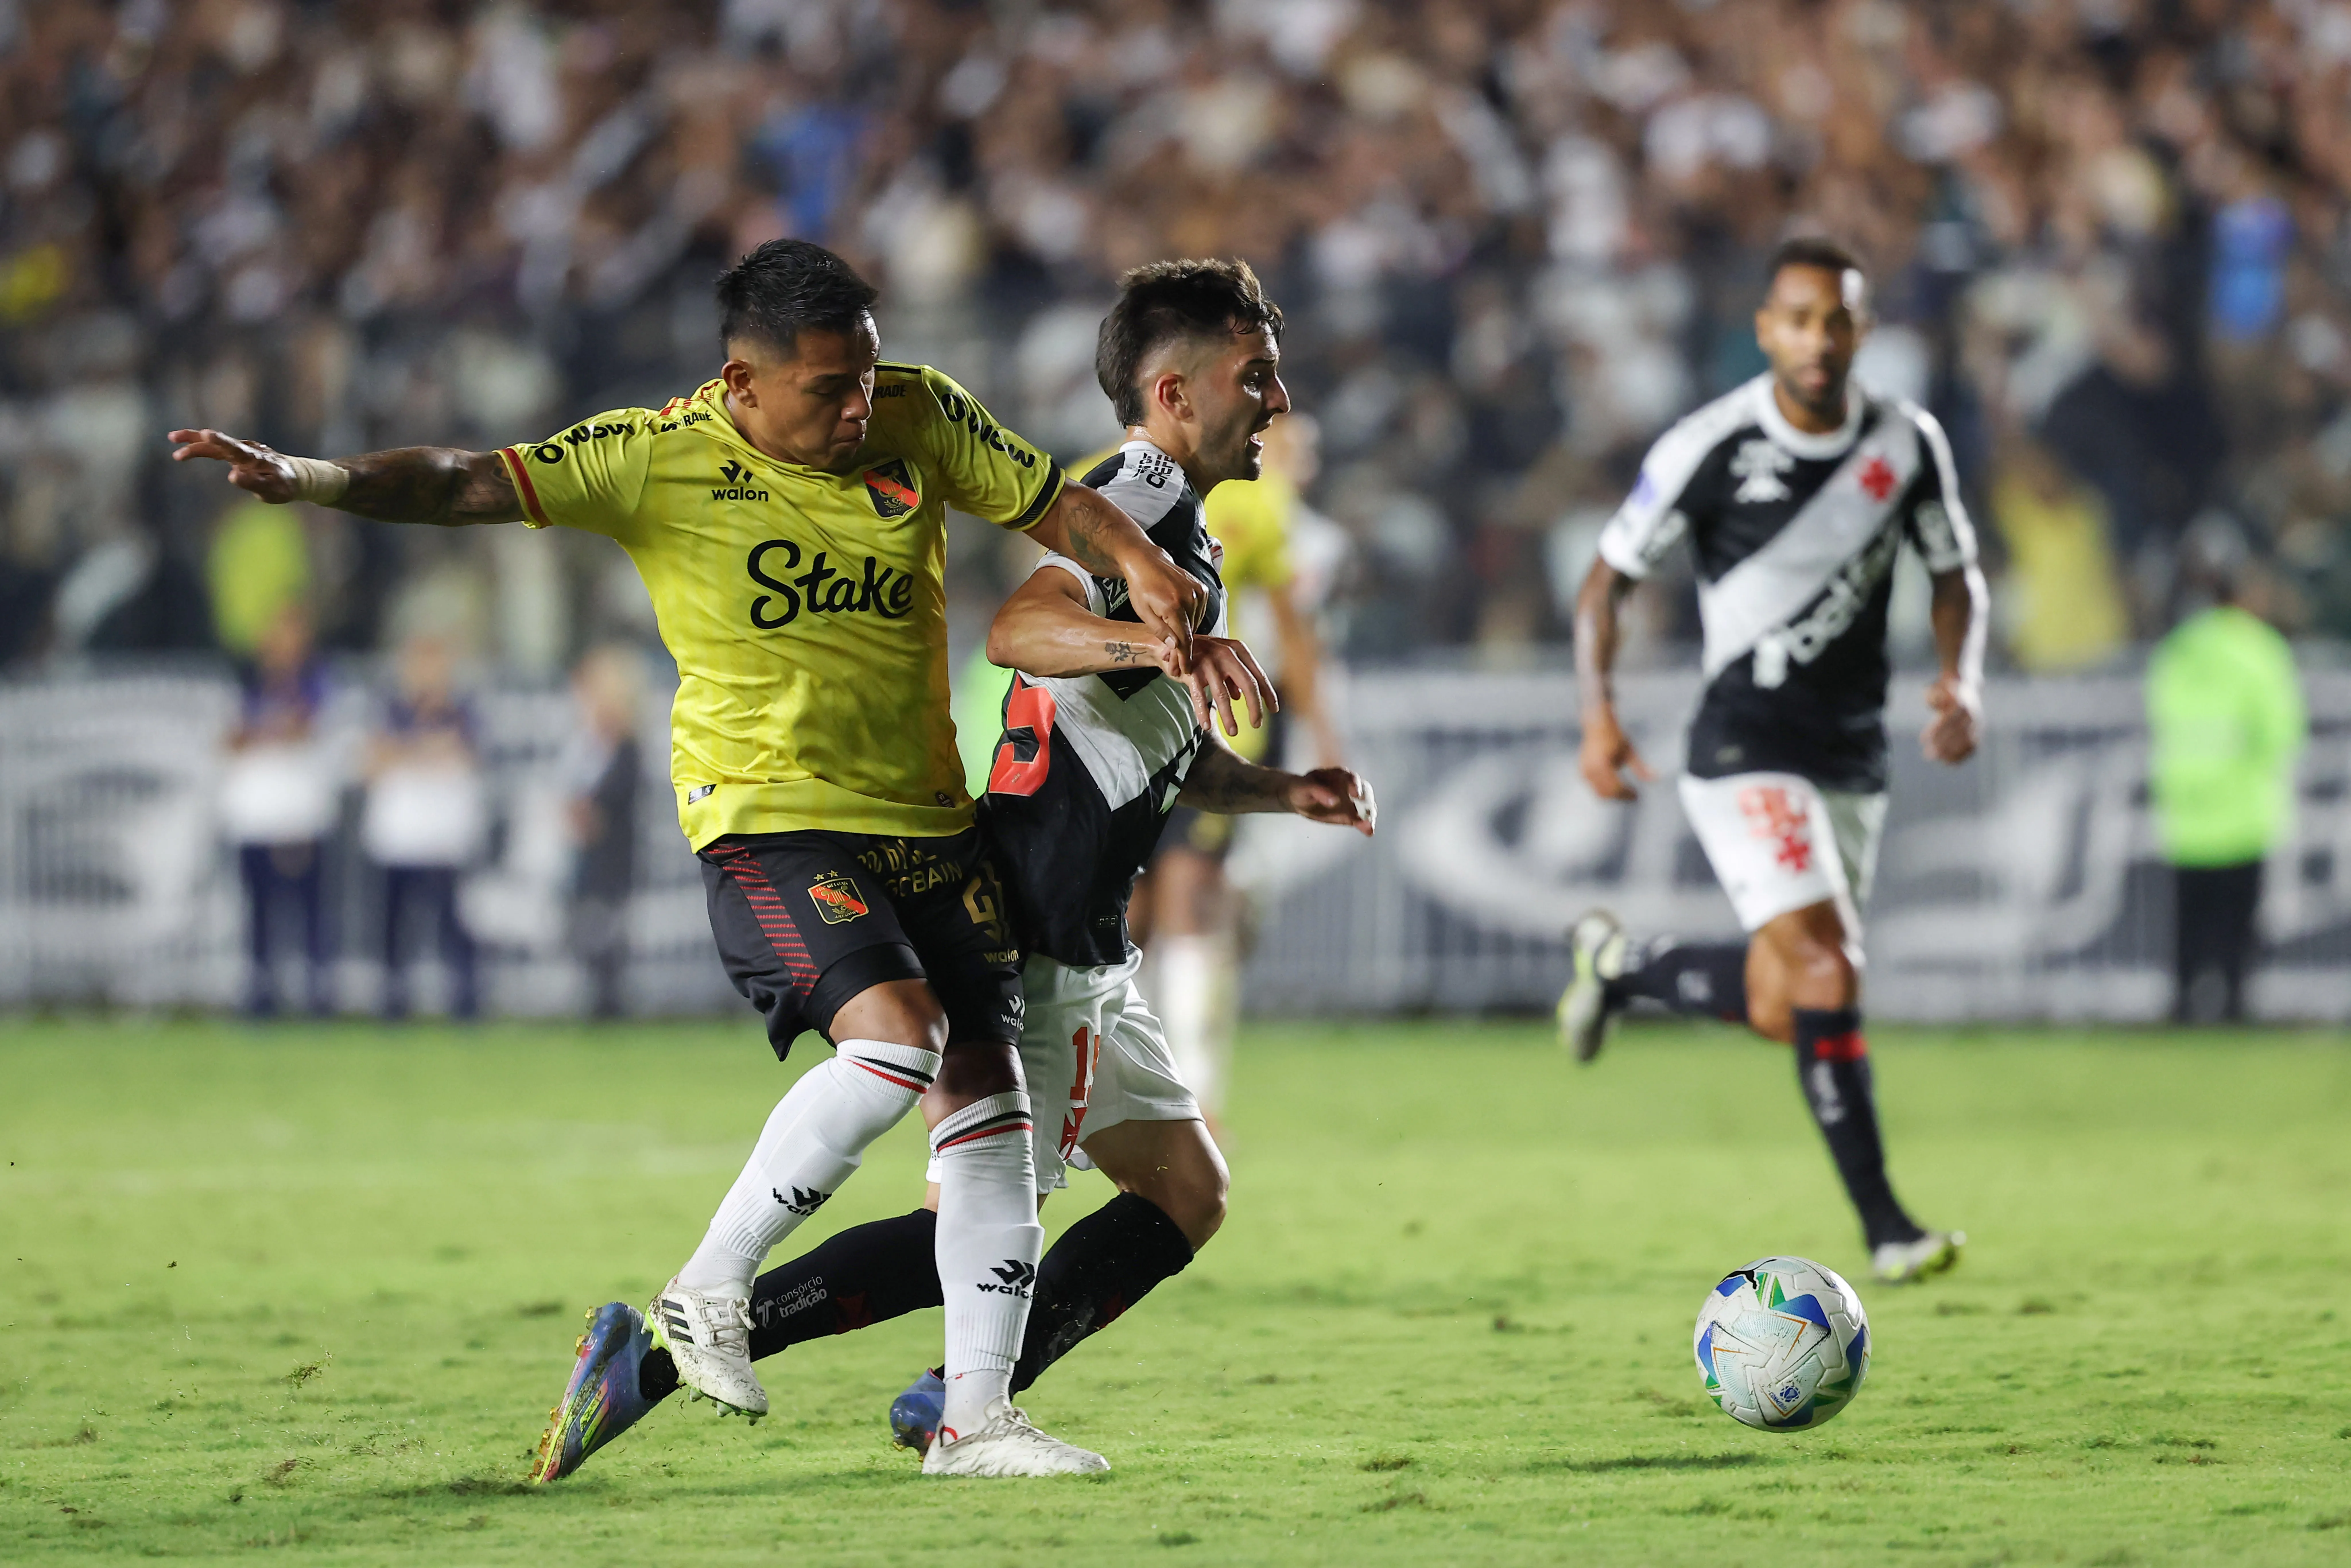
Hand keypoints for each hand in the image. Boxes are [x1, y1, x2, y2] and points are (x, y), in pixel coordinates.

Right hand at [168, 428, 302, 501]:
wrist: (295, 476)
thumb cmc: (284, 486)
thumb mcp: (274, 491)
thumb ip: (255, 483)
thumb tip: (233, 475)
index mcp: (256, 459)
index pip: (236, 449)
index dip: (221, 441)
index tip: (207, 434)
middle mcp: (247, 450)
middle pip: (219, 443)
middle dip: (197, 440)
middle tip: (175, 439)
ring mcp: (242, 449)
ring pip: (215, 444)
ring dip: (194, 442)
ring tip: (173, 440)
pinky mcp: (237, 452)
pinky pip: (217, 448)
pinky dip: (202, 446)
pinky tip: (186, 449)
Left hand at [1117, 543, 1208, 674]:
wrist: (1147, 562)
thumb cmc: (1141, 587)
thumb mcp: (1143, 612)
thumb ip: (1160, 630)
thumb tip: (1175, 647)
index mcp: (1174, 606)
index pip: (1184, 639)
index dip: (1184, 657)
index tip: (1185, 670)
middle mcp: (1190, 598)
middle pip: (1191, 633)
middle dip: (1182, 646)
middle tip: (1172, 657)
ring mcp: (1198, 592)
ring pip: (1196, 623)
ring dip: (1186, 631)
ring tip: (1172, 630)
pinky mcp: (1202, 589)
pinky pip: (1199, 612)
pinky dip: (1190, 618)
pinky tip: (1178, 616)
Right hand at [1168, 634, 1274, 737]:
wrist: (1171, 643)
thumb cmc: (1200, 655)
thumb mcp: (1221, 662)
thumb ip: (1232, 677)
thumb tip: (1239, 697)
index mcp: (1238, 650)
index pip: (1258, 675)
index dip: (1268, 694)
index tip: (1274, 710)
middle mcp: (1226, 653)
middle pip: (1248, 684)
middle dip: (1255, 707)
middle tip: (1257, 725)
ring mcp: (1209, 661)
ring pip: (1223, 695)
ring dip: (1229, 717)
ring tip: (1233, 732)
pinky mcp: (1191, 670)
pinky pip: (1199, 696)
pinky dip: (1203, 713)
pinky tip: (1206, 726)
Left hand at [1285, 766, 1375, 835]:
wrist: (1299, 798)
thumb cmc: (1302, 788)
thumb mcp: (1305, 786)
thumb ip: (1318, 791)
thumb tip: (1334, 801)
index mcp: (1338, 774)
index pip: (1350, 777)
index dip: (1355, 785)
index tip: (1355, 795)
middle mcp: (1349, 786)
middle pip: (1364, 792)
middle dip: (1367, 803)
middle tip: (1367, 814)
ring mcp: (1352, 801)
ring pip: (1366, 806)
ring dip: (1369, 816)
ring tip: (1368, 826)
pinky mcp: (1351, 814)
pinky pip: (1360, 819)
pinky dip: (1365, 825)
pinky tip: (1368, 832)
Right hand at [1579, 706, 1652, 799]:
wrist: (1597, 725)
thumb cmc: (1614, 736)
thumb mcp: (1630, 751)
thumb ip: (1641, 768)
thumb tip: (1656, 779)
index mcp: (1601, 765)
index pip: (1616, 787)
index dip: (1627, 794)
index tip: (1638, 796)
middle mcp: (1590, 770)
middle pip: (1607, 793)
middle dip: (1621, 797)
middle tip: (1633, 796)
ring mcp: (1584, 772)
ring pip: (1600, 793)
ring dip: (1613, 796)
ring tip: (1626, 792)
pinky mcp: (1582, 773)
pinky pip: (1595, 788)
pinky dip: (1606, 790)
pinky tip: (1617, 786)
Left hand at [1922, 674, 1980, 764]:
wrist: (1967, 688)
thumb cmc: (1945, 691)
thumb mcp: (1937, 688)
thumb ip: (1934, 696)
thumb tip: (1935, 705)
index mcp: (1962, 703)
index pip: (1949, 719)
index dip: (1936, 731)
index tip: (1922, 740)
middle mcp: (1973, 714)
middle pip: (1958, 732)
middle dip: (1942, 744)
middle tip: (1927, 754)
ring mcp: (1978, 724)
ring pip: (1968, 741)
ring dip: (1952, 753)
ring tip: (1937, 759)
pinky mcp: (1979, 732)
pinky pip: (1973, 746)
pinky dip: (1962, 755)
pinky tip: (1948, 762)